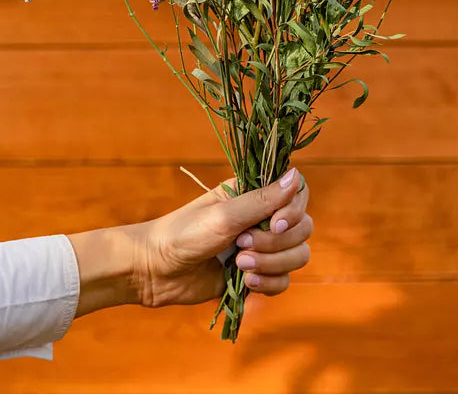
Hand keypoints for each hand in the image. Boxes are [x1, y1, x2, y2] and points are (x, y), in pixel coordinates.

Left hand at [67, 167, 311, 315]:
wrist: (154, 271)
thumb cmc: (183, 233)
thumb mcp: (224, 214)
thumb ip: (264, 199)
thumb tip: (297, 174)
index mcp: (253, 194)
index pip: (298, 195)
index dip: (293, 211)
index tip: (274, 223)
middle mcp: (261, 218)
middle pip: (302, 229)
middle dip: (276, 243)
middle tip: (240, 246)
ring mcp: (260, 247)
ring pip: (297, 256)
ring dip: (272, 264)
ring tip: (240, 266)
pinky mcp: (255, 274)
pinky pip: (283, 281)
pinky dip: (270, 283)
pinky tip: (246, 282)